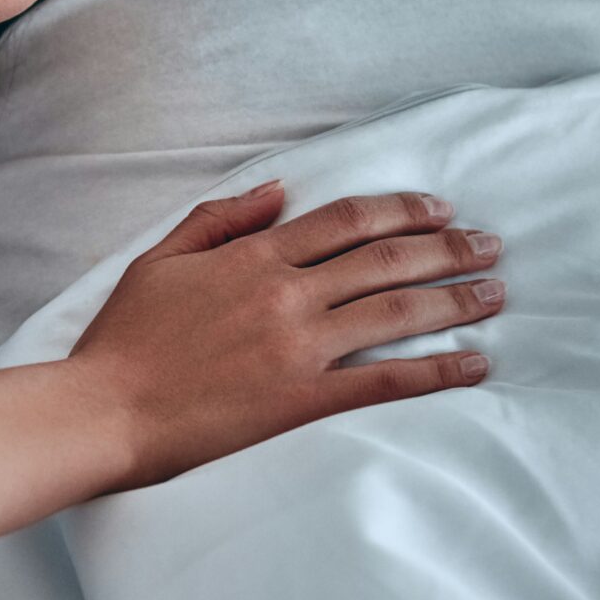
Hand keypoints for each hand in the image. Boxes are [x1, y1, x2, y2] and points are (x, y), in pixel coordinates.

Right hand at [72, 181, 503, 488]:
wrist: (103, 410)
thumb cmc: (123, 340)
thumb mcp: (160, 259)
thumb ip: (220, 219)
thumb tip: (279, 190)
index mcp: (254, 256)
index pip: (346, 220)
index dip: (402, 210)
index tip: (441, 210)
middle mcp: (287, 294)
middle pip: (386, 259)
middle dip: (448, 249)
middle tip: (492, 246)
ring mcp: (298, 347)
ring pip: (396, 312)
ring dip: (455, 300)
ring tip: (496, 293)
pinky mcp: (302, 400)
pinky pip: (385, 382)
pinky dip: (436, 371)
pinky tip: (474, 365)